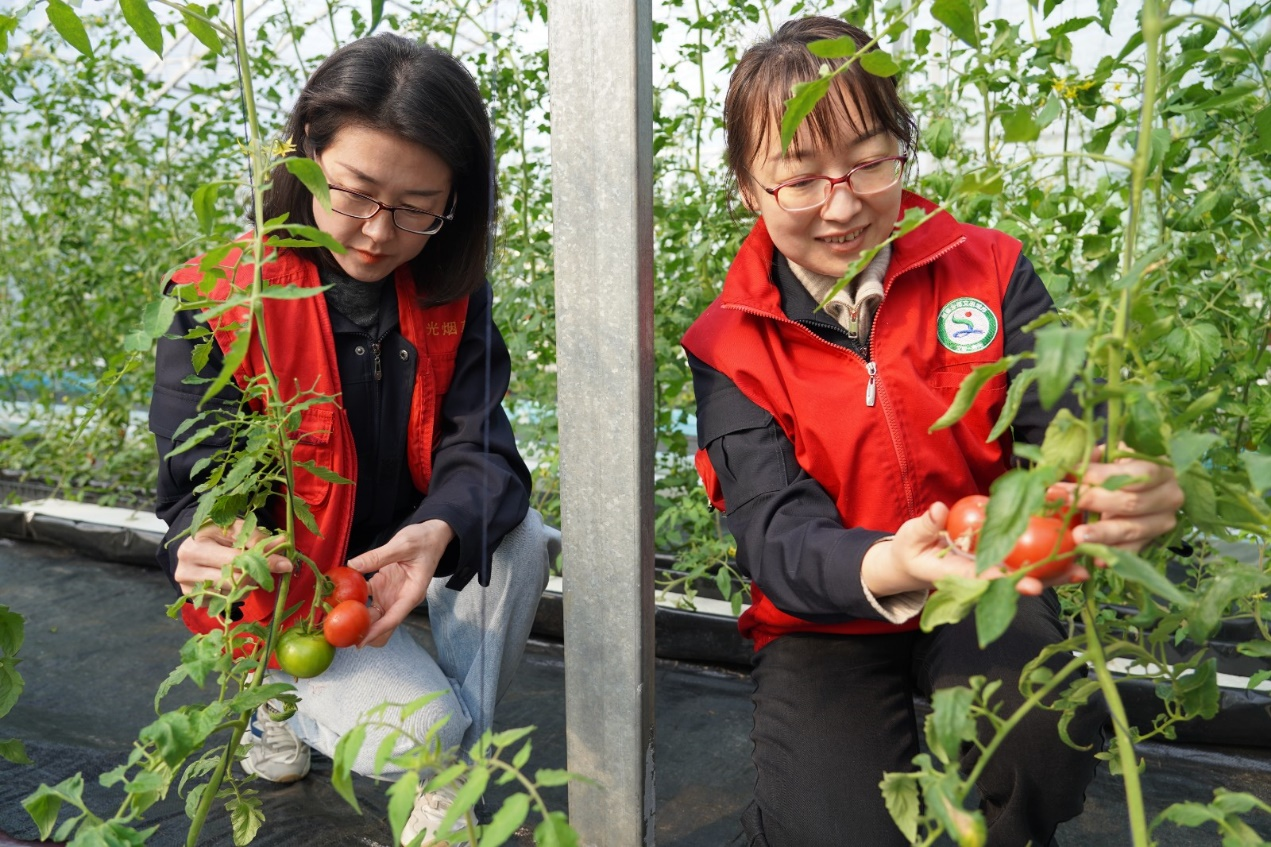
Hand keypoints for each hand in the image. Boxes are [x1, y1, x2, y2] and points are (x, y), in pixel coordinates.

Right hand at [174, 519, 290, 595]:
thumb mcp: (237, 530)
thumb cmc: (219, 535)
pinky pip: (222, 600)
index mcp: (198, 540)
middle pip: (233, 577)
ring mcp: (185, 580)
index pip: (237, 557)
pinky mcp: (189, 595)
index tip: (286, 564)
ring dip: (246, 585)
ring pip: (229, 591)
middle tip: (269, 572)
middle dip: (256, 575)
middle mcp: (187, 561)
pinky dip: (235, 594)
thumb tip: (284, 544)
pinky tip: (234, 582)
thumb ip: (258, 538)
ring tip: (247, 573)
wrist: (194, 545)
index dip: (263, 561)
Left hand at [347, 519, 455, 646]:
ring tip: (335, 616)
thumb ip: (378, 556)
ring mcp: (390, 594)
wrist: (431, 535)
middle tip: (343, 631)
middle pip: (383, 625)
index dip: (376, 632)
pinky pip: (365, 598)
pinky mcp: (382, 587)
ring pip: (372, 616)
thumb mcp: (403, 544)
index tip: (359, 643)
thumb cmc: (424, 540)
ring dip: (356, 617)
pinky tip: (338, 597)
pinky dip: (352, 599)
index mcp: (412, 594)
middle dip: (365, 631)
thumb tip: (353, 566)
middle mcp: (400, 599)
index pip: (393, 619)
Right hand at [861, 502, 1088, 599]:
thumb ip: (925, 526)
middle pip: (1021, 580)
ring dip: (1058, 570)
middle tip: (1076, 574)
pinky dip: (1050, 554)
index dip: (1012, 582)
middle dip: (1050, 579)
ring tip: (1086, 566)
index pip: (989, 580)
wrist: (914, 560)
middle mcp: (983, 575)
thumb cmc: (911, 550)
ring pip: (1030, 572)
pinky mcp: (1000, 558)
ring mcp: (994, 568)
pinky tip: (1073, 548)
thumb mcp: (911, 537)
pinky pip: (1027, 558)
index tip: (1031, 586)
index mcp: (961, 576)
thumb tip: (938, 510)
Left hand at [1052, 444, 1184, 554]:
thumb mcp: (1110, 455)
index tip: (1075, 475)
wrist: (1138, 485)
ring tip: (1078, 536)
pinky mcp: (1153, 540)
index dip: (1104, 475)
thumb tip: (1071, 466)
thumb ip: (1093, 459)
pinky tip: (1097, 559)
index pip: (1136, 473)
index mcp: (1160, 468)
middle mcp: (1169, 495)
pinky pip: (1134, 550)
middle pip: (1132, 502)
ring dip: (1103, 533)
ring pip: (1133, 529)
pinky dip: (1114, 553)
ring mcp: (1164, 520)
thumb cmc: (1119, 465)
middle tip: (1065, 500)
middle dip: (1095, 501)